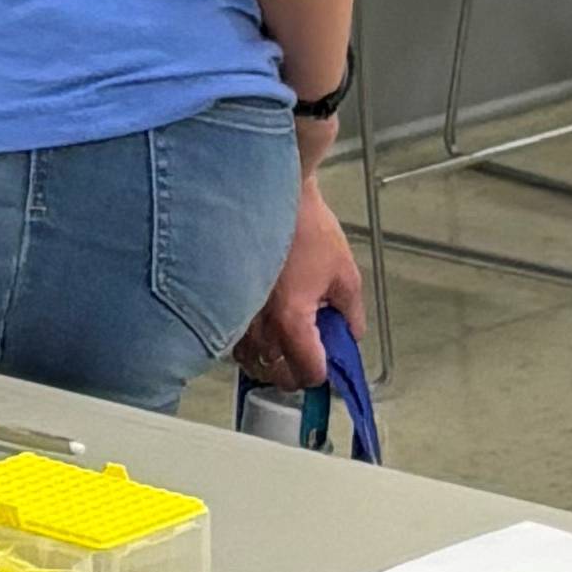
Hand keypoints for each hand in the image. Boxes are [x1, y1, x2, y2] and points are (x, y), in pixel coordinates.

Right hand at [237, 177, 368, 388]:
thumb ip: (351, 313)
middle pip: (277, 377)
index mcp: (291, 322)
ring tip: (285, 342)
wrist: (268, 195)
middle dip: (297, 372)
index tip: (330, 361)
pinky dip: (248, 344)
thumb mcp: (344, 272)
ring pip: (251, 363)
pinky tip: (261, 327)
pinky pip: (232, 342)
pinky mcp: (220, 303)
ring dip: (270, 360)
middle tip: (311, 353)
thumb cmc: (305, 228)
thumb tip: (350, 333)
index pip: (308, 373)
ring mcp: (235, 317)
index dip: (324, 372)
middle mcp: (258, 327)